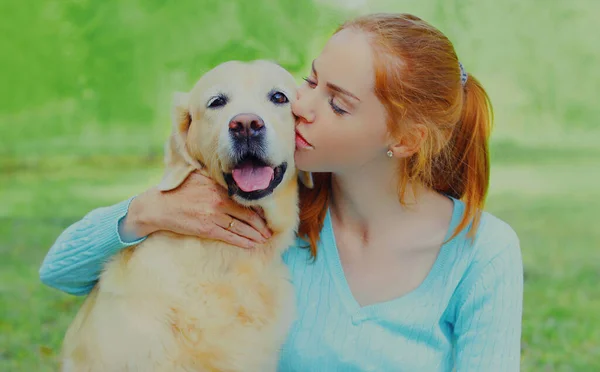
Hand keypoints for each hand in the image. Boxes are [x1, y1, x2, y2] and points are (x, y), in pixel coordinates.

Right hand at [121, 171, 270, 248]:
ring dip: (255, 235)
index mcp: (218, 187)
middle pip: (247, 215)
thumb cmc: (179, 191)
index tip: (267, 215)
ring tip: (264, 239)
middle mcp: (218, 200)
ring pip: (241, 227)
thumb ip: (216, 179)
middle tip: (270, 231)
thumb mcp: (199, 178)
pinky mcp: (206, 229)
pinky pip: (229, 236)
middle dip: (261, 225)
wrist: (158, 206)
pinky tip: (251, 244)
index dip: (258, 209)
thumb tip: (235, 180)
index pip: (244, 199)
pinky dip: (243, 241)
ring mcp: (213, 215)